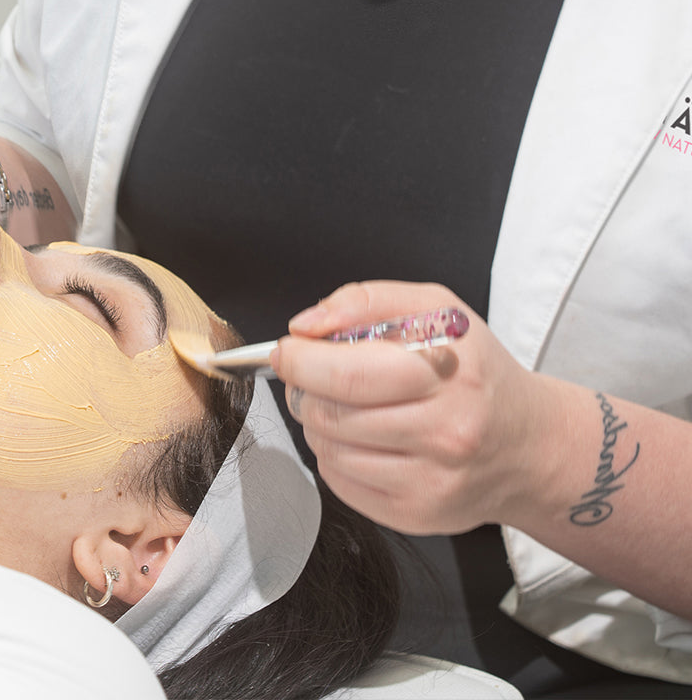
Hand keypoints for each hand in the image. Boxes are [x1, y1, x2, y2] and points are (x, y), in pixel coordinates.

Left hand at [271, 281, 548, 535]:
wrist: (527, 444)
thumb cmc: (475, 371)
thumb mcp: (436, 310)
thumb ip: (366, 301)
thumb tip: (306, 325)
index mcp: (449, 372)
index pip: (348, 372)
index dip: (301, 360)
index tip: (288, 349)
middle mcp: (445, 431)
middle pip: (330, 414)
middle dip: (302, 389)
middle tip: (310, 375)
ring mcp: (432, 481)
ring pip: (327, 449)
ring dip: (317, 421)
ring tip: (344, 405)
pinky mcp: (417, 515)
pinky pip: (339, 482)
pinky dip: (334, 455)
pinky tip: (362, 438)